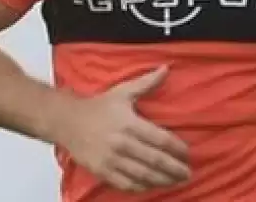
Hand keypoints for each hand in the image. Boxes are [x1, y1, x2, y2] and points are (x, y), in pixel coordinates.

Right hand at [51, 66, 190, 192]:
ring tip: (176, 182)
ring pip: (144, 175)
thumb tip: (166, 68)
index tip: (187, 153)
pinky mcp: (102, 171)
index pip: (161, 140)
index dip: (178, 149)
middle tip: (188, 173)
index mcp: (130, 123)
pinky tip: (153, 186)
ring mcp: (111, 159)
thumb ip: (147, 82)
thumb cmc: (98, 107)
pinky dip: (142, 187)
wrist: (67, 121)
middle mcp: (122, 143)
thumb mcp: (123, 92)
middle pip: (156, 160)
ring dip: (163, 180)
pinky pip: (127, 184)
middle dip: (175, 169)